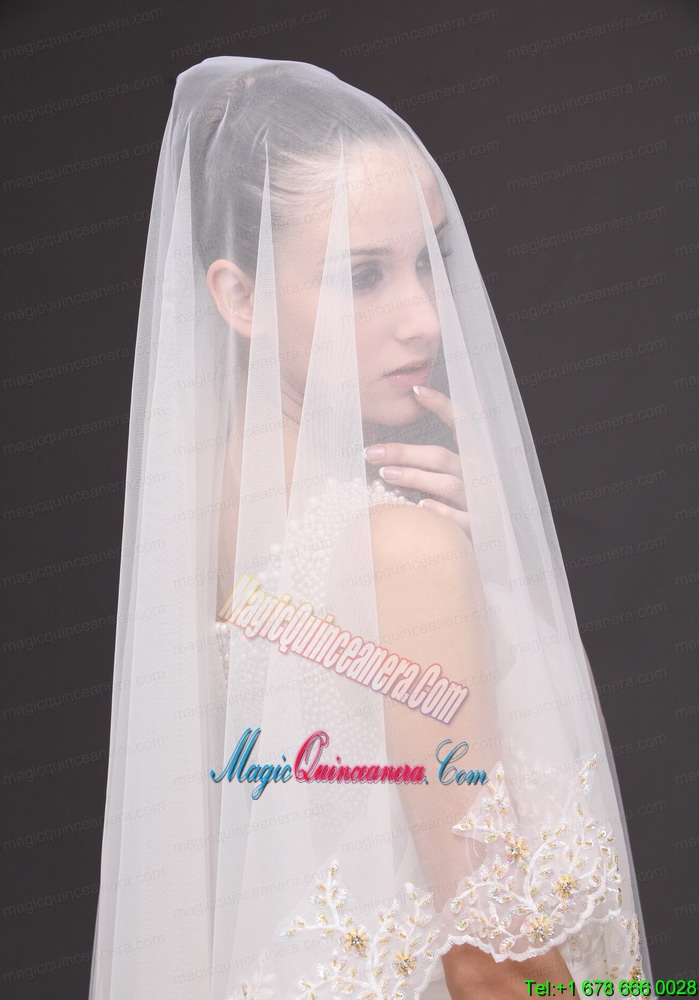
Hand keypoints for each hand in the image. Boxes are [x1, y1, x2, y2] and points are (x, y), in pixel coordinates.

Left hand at [364, 385, 470, 535]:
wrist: (488, 540)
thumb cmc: (459, 507)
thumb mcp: (447, 481)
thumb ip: (427, 466)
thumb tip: (384, 453)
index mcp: (471, 458)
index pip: (461, 426)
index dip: (442, 407)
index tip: (417, 391)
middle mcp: (477, 475)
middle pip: (440, 457)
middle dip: (405, 452)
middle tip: (372, 452)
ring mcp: (480, 500)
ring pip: (447, 484)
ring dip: (416, 477)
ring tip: (387, 474)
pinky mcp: (480, 526)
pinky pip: (462, 519)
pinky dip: (442, 512)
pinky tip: (421, 507)